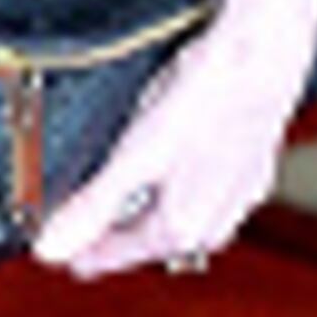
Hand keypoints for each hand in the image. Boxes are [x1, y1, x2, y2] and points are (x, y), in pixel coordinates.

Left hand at [31, 0, 316, 276]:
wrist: (263, 60)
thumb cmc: (207, 100)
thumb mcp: (133, 155)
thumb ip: (94, 206)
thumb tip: (53, 249)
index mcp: (181, 228)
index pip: (113, 256)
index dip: (77, 248)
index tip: (55, 240)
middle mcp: (214, 224)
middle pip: (147, 242)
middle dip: (115, 230)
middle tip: (84, 214)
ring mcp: (237, 201)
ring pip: (180, 222)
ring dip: (150, 212)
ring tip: (126, 190)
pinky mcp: (251, 175)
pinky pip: (206, 198)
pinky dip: (181, 190)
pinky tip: (175, 167)